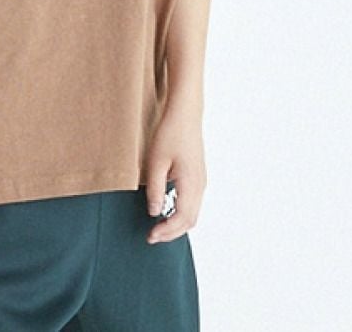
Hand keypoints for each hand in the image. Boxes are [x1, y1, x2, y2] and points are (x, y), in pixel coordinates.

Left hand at [143, 106, 206, 244]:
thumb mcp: (156, 161)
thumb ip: (156, 189)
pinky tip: (166, 210)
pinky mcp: (198, 176)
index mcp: (191, 184)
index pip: (181, 218)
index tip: (150, 236)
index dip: (166, 231)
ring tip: (157, 227)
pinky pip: (192, 203)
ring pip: (193, 213)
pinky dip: (181, 214)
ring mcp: (201, 181)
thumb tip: (154, 213)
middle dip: (172, 233)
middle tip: (152, 237)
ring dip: (176, 225)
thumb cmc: (170, 134)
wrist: (185, 114)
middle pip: (190, 220)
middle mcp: (200, 185)